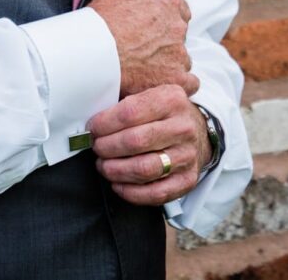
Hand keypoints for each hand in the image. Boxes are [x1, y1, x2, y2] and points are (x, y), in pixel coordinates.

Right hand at [88, 0, 198, 97]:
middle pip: (178, 36)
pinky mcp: (176, 77)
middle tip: (143, 52)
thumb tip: (130, 6)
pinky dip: (179, 85)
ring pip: (182, 60)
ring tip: (144, 72)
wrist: (94, 52)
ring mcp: (179, 53)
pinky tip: (164, 87)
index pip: (179, 10)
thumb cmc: (98, 25)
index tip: (155, 30)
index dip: (166, 22)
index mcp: (166, 1)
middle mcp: (177, 25)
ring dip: (168, 65)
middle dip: (164, 44)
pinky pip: (189, 83)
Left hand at [88, 84, 210, 205]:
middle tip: (97, 148)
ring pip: (143, 169)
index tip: (92, 129)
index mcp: (172, 99)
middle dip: (107, 148)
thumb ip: (124, 102)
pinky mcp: (188, 179)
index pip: (130, 112)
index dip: (104, 124)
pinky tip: (118, 184)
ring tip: (104, 166)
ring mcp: (188, 155)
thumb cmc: (162, 114)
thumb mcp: (149, 95)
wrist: (196, 131)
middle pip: (135, 141)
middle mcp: (183, 127)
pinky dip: (130, 192)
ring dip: (115, 170)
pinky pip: (155, 193)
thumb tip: (91, 118)